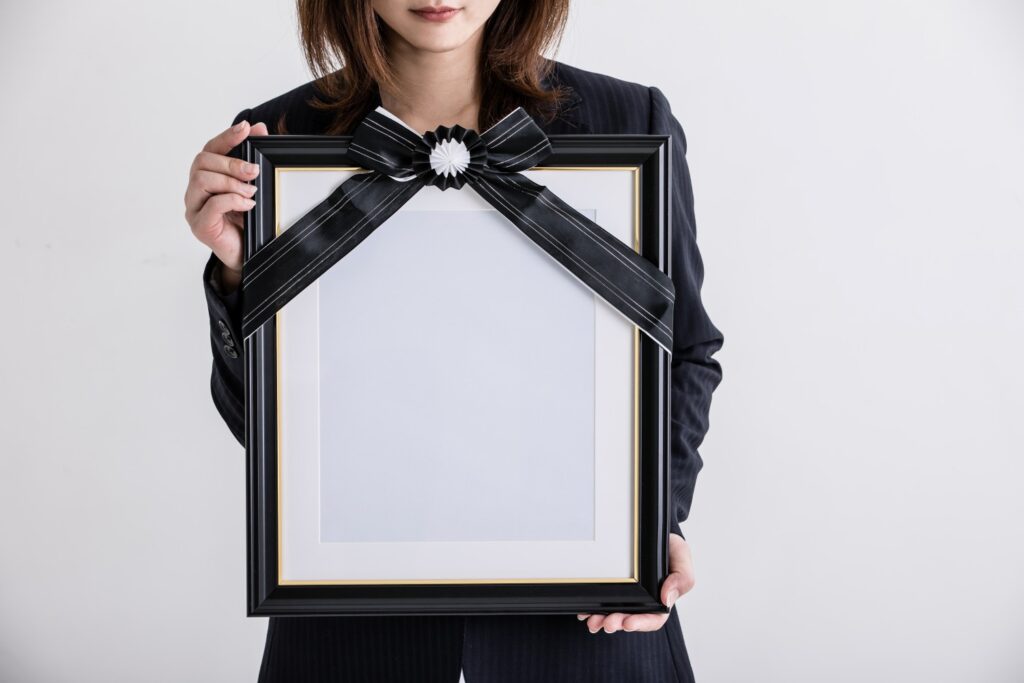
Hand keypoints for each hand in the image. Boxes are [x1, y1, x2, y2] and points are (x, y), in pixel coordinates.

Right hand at [184, 119, 268, 293]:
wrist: (246, 256)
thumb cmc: (247, 221)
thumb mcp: (252, 187)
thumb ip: (253, 159)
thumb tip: (260, 129)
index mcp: (206, 177)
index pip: (210, 149)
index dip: (227, 137)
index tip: (246, 128)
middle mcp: (195, 190)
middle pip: (202, 162)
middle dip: (231, 163)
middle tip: (255, 171)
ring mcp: (194, 208)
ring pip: (202, 180)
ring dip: (231, 182)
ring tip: (251, 192)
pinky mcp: (200, 226)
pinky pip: (211, 205)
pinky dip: (232, 201)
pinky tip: (248, 205)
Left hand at [577, 532, 693, 633]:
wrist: (650, 529)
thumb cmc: (669, 546)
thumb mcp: (681, 557)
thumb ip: (682, 578)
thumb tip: (667, 599)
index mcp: (660, 600)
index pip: (652, 619)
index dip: (640, 623)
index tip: (628, 622)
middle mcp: (641, 601)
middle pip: (629, 619)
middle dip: (617, 623)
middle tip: (607, 623)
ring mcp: (625, 595)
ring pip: (612, 613)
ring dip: (602, 620)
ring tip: (593, 620)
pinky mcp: (611, 587)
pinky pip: (600, 600)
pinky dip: (592, 608)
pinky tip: (584, 611)